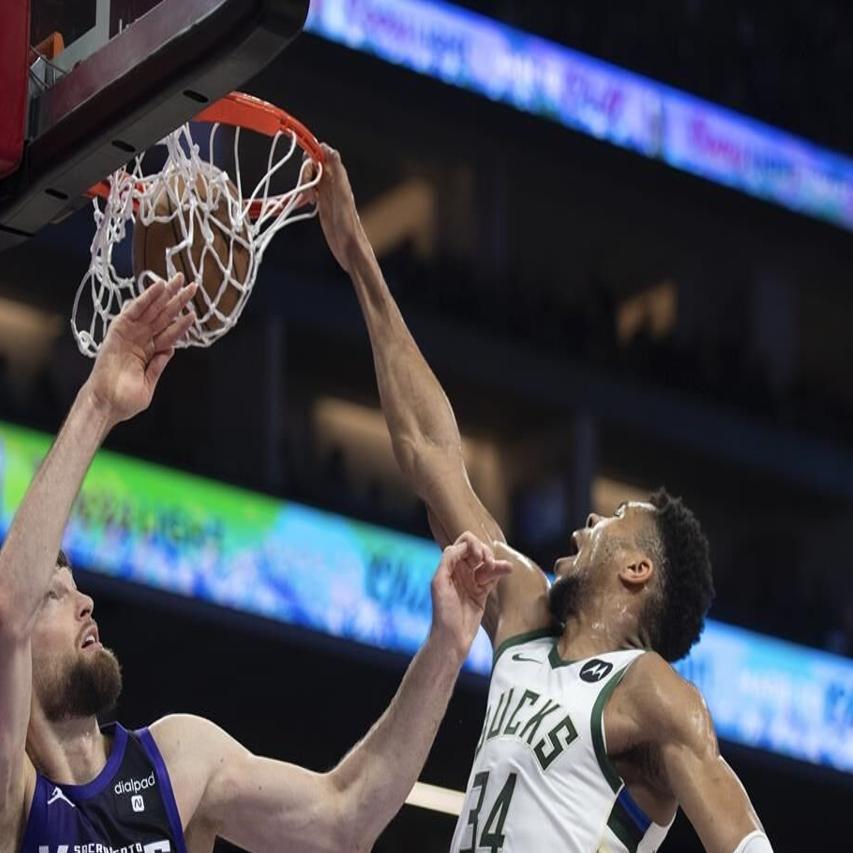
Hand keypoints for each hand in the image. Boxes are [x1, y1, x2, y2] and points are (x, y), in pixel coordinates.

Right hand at [83, 274, 196, 427]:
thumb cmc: (124, 400)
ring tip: (178, 279)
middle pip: (163, 316)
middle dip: (177, 301)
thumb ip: (158, 366)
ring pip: (152, 309)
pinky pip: (135, 310)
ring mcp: (130, 334)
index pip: (170, 334)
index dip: (182, 323)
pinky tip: (158, 287)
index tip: (195, 311)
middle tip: (191, 285)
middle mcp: (141, 340)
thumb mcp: (149, 384)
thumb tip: (171, 350)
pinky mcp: (118, 330)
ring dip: (164, 294)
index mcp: (149, 353)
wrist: (106, 404)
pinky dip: (146, 298)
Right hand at [305, 144, 365, 271]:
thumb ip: (337, 171)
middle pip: (314, 166)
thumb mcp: (342, 195)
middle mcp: (333, 184)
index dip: (312, 153)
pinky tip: (303, 204)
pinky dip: (302, 194)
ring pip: (310, 179)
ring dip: (302, 185)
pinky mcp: (323, 206)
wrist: (350, 248)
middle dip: (305, 174)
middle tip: (308, 193)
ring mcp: (327, 195)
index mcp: (339, 178)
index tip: (303, 161)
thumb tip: (328, 148)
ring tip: (305, 200)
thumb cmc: (348, 225)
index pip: (323, 155)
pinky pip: (310, 192)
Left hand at [430, 532, 512, 661]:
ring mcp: (471, 581)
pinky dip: (500, 571)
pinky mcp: (481, 592)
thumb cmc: (442, 613)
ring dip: (496, 561)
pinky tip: (507, 570)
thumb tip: (460, 546)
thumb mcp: (439, 583)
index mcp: (449, 566)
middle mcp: (459, 571)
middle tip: (488, 563)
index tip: (478, 557)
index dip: (473, 545)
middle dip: (485, 551)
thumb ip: (448, 561)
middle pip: (476, 549)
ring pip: (486, 563)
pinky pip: (492, 576)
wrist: (452, 638)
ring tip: (505, 568)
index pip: (463, 543)